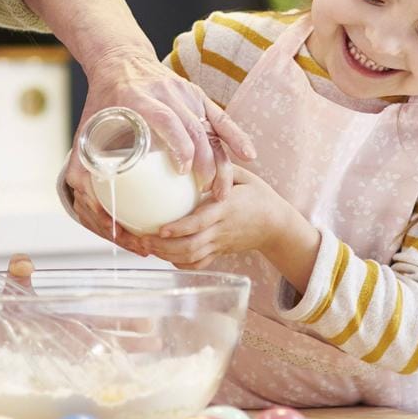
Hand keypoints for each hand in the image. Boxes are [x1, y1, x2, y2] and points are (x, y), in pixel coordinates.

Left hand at [63, 46, 254, 252]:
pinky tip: (249, 156)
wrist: (120, 62)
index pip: (166, 120)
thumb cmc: (102, 102)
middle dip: (205, 162)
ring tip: (223, 190)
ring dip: (221, 159)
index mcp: (140, 100)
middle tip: (208, 193)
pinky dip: (235, 136)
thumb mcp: (86, 129)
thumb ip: (80, 166)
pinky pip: (221, 117)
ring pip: (211, 126)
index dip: (179, 145)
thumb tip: (84, 203)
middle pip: (194, 127)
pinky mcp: (197, 95)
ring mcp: (186, 93)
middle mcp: (167, 93)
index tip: (183, 171)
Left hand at [144, 166, 303, 270]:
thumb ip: (221, 167)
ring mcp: (219, 243)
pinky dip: (179, 263)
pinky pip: (198, 264)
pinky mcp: (219, 252)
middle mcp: (221, 229)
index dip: (180, 228)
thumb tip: (195, 154)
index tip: (160, 229)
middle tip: (142, 240)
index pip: (201, 222)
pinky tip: (164, 255)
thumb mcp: (243, 176)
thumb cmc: (257, 195)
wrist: (275, 224)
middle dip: (164, 246)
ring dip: (166, 255)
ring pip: (191, 257)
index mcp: (226, 209)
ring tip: (146, 247)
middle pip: (191, 245)